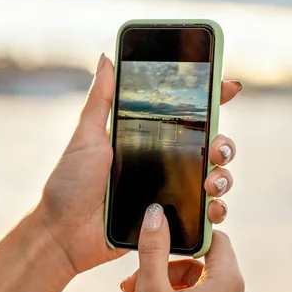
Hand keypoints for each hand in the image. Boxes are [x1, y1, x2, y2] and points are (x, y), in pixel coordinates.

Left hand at [35, 54, 242, 273]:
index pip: (185, 115)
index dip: (211, 99)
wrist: (63, 234)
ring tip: (211, 181)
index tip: (228, 86)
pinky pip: (204, 214)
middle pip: (210, 146)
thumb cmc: (69, 185)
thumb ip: (99, 100)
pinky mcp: (169, 221)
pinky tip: (212, 209)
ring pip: (214, 178)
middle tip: (217, 148)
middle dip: (224, 144)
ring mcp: (168, 192)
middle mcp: (163, 163)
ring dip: (224, 177)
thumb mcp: (85, 138)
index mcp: (146, 139)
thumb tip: (106, 57)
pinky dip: (216, 211)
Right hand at [120, 206, 255, 291]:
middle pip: (201, 266)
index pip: (214, 239)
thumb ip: (154, 248)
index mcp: (229, 285)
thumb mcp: (151, 291)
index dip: (186, 236)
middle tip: (134, 281)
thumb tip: (156, 214)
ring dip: (165, 288)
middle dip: (164, 269)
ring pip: (198, 288)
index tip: (161, 240)